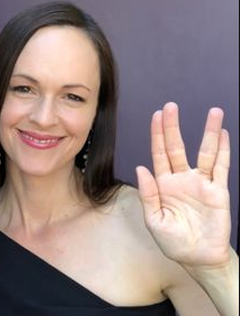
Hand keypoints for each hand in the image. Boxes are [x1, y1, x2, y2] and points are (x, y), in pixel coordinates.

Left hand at [136, 102, 231, 268]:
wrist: (199, 258)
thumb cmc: (174, 241)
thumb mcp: (154, 220)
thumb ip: (148, 194)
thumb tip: (140, 167)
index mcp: (163, 184)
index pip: (159, 153)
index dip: (157, 134)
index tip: (156, 115)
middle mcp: (181, 178)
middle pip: (177, 147)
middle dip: (174, 127)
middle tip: (171, 106)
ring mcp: (201, 183)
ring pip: (205, 152)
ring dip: (209, 133)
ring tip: (214, 113)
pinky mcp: (218, 191)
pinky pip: (221, 167)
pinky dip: (224, 150)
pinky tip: (224, 134)